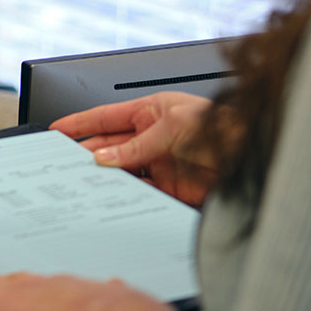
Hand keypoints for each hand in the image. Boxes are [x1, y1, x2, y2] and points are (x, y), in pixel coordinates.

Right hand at [52, 92, 220, 207]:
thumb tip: (104, 157)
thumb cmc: (223, 128)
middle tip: (65, 164)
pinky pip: (138, 192)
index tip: (57, 129)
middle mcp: (152, 137)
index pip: (105, 117)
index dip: (79, 123)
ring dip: (104, 177)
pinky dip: (124, 196)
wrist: (253, 158)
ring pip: (121, 172)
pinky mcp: (168, 188)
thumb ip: (136, 145)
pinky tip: (113, 198)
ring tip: (85, 183)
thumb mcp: (172, 128)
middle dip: (86, 154)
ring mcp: (158, 163)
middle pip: (109, 147)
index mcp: (151, 112)